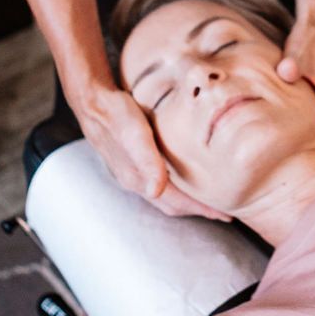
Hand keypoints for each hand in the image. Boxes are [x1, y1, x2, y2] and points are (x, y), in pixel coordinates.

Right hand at [79, 87, 229, 220]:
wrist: (90, 101)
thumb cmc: (114, 113)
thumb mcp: (133, 132)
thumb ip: (146, 160)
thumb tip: (158, 190)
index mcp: (138, 178)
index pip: (176, 202)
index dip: (201, 209)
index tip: (224, 214)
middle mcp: (135, 180)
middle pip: (172, 204)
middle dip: (197, 209)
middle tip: (223, 212)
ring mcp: (131, 173)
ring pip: (165, 196)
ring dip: (187, 200)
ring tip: (208, 198)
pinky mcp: (131, 163)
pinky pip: (157, 182)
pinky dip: (176, 187)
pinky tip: (184, 177)